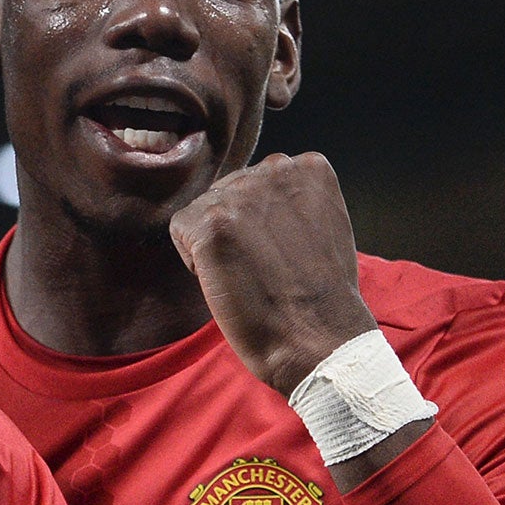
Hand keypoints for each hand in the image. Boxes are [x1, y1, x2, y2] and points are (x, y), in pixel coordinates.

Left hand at [169, 152, 377, 396]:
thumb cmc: (321, 295)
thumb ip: (291, 201)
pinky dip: (195, 261)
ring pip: (202, 210)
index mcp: (309, 166)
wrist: (318, 337)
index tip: (283, 252)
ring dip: (215, 245)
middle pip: (227, 192)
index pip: (257, 182)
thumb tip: (253, 200)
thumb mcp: (323, 223)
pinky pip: (181, 230)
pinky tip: (228, 280)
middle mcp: (276, 167)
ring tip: (250, 274)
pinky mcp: (211, 222)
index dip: (261, 224)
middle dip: (236, 230)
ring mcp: (242, 193)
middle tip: (263, 269)